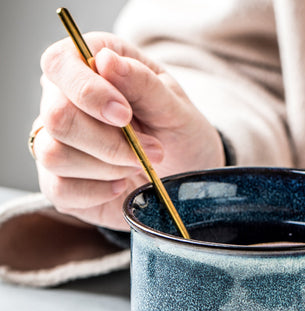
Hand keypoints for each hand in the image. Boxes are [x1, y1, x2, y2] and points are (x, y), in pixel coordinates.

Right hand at [34, 32, 224, 229]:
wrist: (187, 176)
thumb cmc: (180, 133)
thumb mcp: (175, 107)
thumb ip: (143, 84)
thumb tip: (106, 60)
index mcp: (89, 67)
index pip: (60, 64)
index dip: (88, 91)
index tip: (124, 115)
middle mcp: (63, 101)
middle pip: (56, 116)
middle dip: (109, 141)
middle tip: (152, 150)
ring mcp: (56, 143)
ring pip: (53, 154)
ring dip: (108, 167)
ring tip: (139, 165)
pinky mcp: (59, 183)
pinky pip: (60, 189)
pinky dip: (98, 192)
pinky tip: (121, 186)